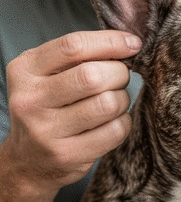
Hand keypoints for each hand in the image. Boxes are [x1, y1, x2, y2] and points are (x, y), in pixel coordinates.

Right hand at [4, 30, 140, 190]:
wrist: (29, 160)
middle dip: (119, 73)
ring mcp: (45, 131)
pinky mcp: (66, 155)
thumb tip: (130, 43)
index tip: (134, 44)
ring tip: (114, 101)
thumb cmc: (50, 104)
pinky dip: (123, 122)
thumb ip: (81, 54)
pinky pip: (115, 130)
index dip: (111, 41)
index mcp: (25, 69)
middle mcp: (30, 99)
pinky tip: (112, 121)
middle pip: (94, 75)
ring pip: (109, 103)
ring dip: (122, 99)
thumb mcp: (49, 72)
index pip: (74, 46)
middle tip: (119, 77)